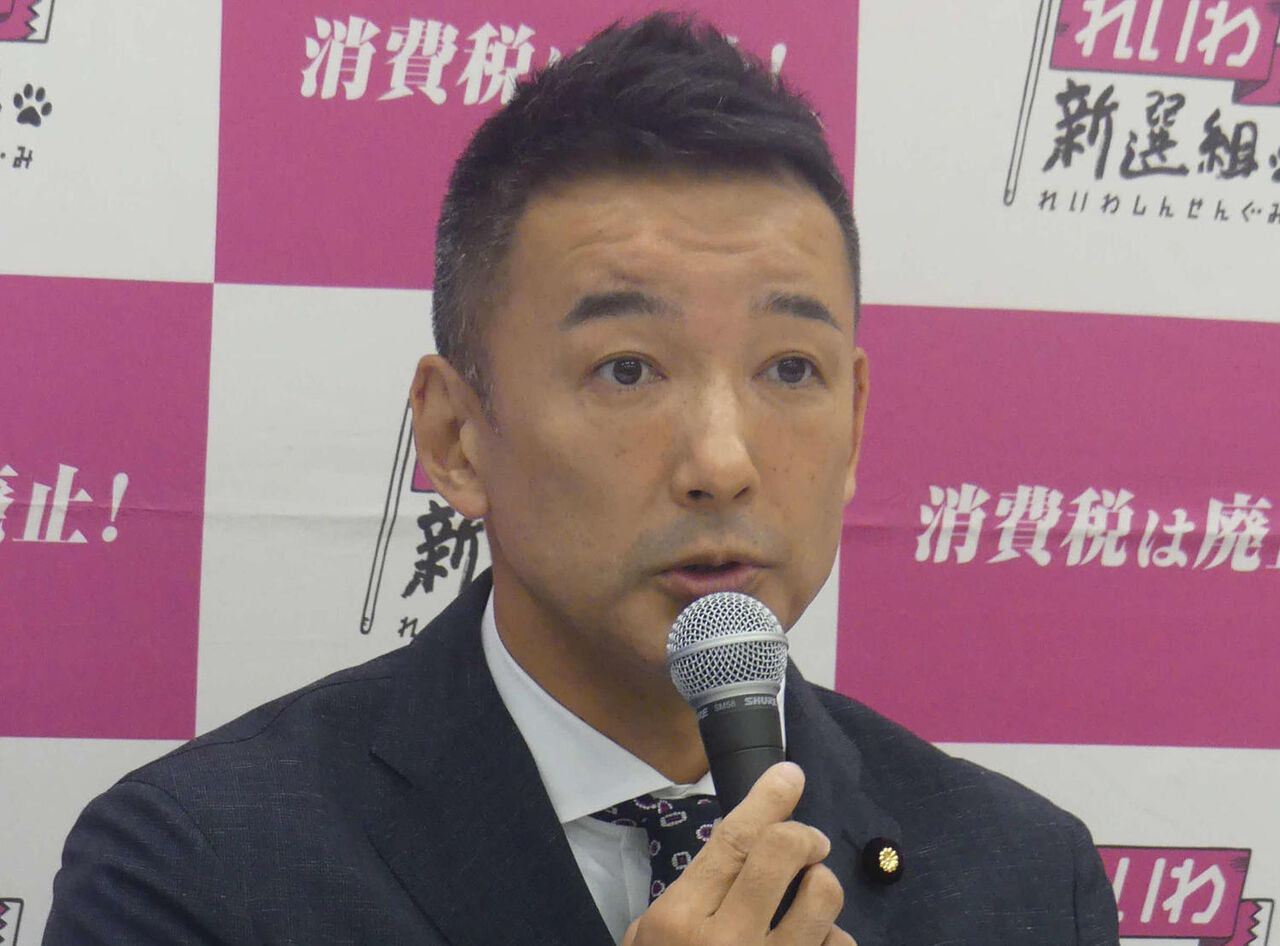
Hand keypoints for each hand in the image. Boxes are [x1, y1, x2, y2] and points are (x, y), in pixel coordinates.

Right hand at [621, 762, 854, 945]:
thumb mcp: (652, 940)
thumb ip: (696, 894)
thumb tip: (749, 839)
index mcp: (680, 922)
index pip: (734, 839)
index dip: (768, 798)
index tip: (789, 774)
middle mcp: (727, 943)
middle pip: (782, 853)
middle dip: (802, 834)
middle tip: (806, 841)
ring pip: (823, 899)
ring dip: (822, 887)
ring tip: (811, 896)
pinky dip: (832, 940)